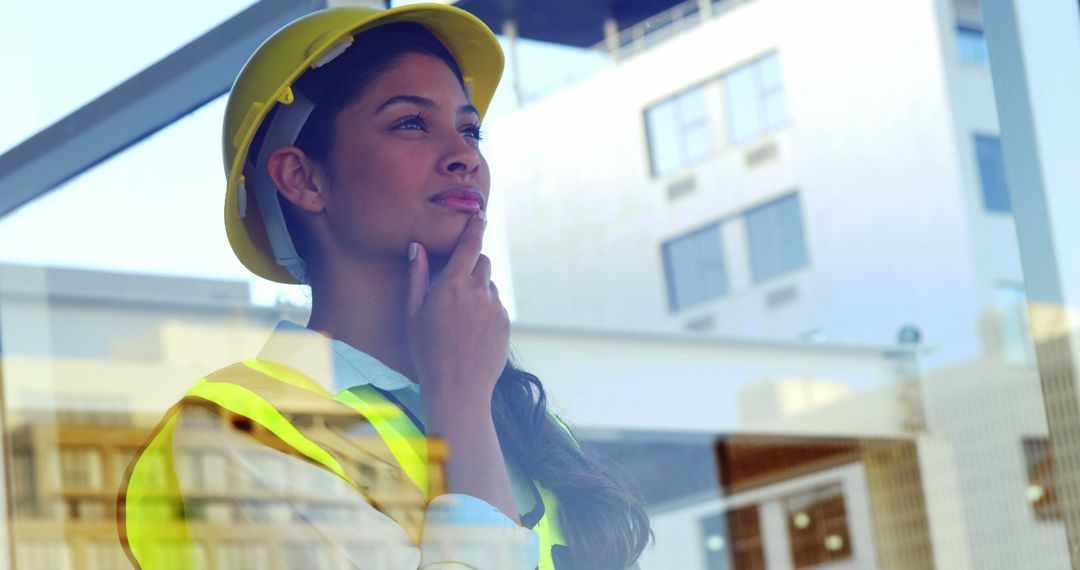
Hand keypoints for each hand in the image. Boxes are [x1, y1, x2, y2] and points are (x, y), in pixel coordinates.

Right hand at [405, 213, 509, 413]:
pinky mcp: (505, 322)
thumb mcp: (413, 314)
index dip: (475, 227)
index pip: (469, 245)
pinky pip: (497, 306)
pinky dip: (487, 310)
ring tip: (461, 319)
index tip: (480, 215)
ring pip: (490, 285)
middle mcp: (477, 291)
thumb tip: (415, 247)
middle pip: (482, 262)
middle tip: (456, 285)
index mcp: (451, 285)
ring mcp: (495, 307)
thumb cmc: (427, 351)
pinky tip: (472, 332)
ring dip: (479, 290)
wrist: (458, 387)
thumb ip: (416, 277)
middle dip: (472, 264)